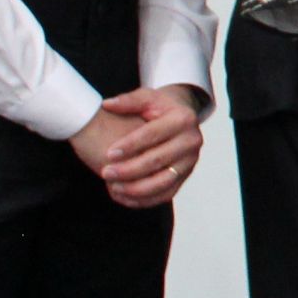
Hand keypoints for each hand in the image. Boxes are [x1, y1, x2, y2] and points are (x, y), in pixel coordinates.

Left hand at [83, 86, 203, 208]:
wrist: (181, 119)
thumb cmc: (160, 107)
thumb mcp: (147, 98)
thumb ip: (128, 101)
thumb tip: (107, 104)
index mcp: (183, 118)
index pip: (153, 134)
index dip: (130, 145)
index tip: (108, 153)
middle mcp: (192, 141)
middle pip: (158, 160)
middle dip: (129, 169)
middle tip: (105, 172)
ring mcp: (191, 161)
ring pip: (163, 181)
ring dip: (136, 188)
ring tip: (113, 187)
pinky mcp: (186, 176)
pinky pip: (166, 193)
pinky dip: (145, 199)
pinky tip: (123, 197)